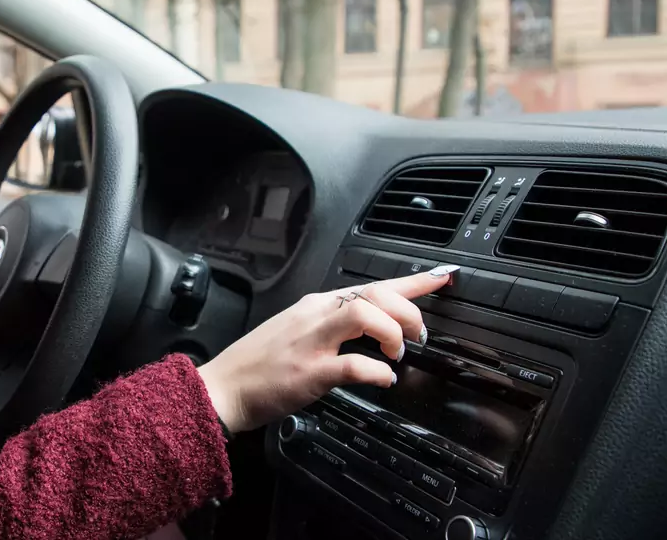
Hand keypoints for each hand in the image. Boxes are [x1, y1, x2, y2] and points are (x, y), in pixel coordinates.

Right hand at [197, 266, 458, 432]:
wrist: (223, 387)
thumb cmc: (259, 365)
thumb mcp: (298, 332)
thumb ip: (333, 326)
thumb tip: (373, 329)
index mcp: (316, 306)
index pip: (372, 285)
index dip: (413, 282)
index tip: (442, 278)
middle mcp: (316, 315)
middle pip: (376, 293)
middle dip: (408, 310)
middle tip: (417, 335)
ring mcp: (312, 342)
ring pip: (366, 314)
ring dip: (393, 332)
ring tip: (397, 353)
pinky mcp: (310, 372)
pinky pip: (355, 364)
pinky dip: (378, 371)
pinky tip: (384, 379)